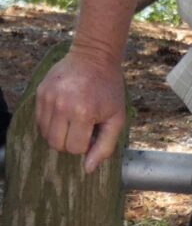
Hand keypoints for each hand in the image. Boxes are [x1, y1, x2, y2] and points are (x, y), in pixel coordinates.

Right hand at [35, 48, 125, 172]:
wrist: (95, 56)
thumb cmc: (109, 89)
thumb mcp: (117, 118)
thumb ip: (105, 146)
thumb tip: (88, 169)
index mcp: (83, 112)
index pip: (74, 148)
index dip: (85, 144)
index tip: (92, 130)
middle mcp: (62, 105)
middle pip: (56, 144)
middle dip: (70, 141)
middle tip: (82, 126)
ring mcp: (48, 97)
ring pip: (45, 134)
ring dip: (59, 133)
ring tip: (72, 119)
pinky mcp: (40, 91)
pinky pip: (39, 120)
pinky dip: (50, 122)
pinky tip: (63, 111)